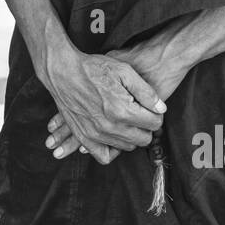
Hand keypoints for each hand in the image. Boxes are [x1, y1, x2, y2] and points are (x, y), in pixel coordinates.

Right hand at [41, 45, 163, 165]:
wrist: (63, 72)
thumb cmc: (93, 69)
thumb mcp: (125, 72)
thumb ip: (146, 92)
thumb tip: (161, 109)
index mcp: (122, 110)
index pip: (154, 123)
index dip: (157, 115)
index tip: (152, 108)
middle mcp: (110, 126)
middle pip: (143, 139)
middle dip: (147, 127)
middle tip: (143, 115)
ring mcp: (95, 134)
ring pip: (126, 147)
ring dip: (132, 137)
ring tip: (129, 122)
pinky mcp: (84, 137)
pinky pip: (103, 156)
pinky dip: (113, 151)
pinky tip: (115, 138)